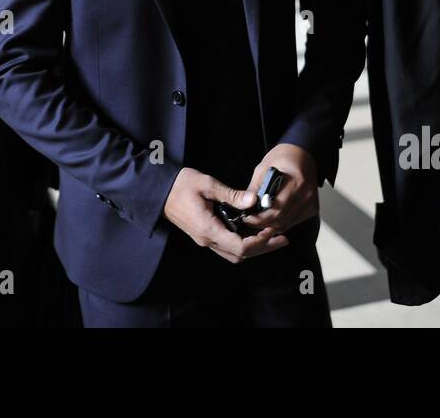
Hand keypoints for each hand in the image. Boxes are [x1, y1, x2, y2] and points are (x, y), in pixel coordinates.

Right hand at [162, 167, 288, 262]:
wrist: (158, 191)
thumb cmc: (180, 185)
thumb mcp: (207, 184)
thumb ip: (231, 194)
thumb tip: (254, 200)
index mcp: (208, 229)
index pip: (240, 247)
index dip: (260, 242)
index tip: (272, 230)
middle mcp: (206, 240)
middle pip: (240, 255)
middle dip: (263, 248)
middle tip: (282, 238)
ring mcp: (204, 240)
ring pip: (234, 254)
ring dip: (254, 249)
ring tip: (271, 237)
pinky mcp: (204, 236)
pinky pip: (227, 248)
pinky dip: (243, 244)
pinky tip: (252, 233)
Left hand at [239, 144, 319, 234]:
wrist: (302, 154)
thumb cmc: (283, 158)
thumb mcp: (263, 168)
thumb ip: (255, 188)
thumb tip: (246, 206)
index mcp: (295, 181)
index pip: (276, 209)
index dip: (260, 218)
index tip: (248, 217)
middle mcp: (305, 194)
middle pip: (281, 219)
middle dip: (262, 223)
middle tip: (250, 220)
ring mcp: (310, 202)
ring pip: (286, 224)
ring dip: (271, 225)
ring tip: (259, 219)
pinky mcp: (312, 208)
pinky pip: (293, 222)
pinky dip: (281, 223)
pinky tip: (272, 219)